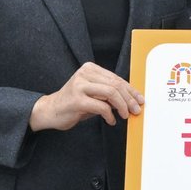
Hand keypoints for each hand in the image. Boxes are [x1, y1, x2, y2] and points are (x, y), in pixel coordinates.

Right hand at [29, 62, 143, 130]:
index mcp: (90, 68)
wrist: (51, 111)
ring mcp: (79, 86)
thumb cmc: (75, 103)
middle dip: (129, 99)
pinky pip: (101, 106)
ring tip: (124, 115)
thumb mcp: (94, 94)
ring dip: (122, 106)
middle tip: (135, 110)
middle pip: (116, 85)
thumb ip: (110, 93)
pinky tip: (110, 120)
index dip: (131, 90)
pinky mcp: (77, 100)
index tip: (140, 100)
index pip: (116, 78)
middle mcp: (84, 74)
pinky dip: (109, 115)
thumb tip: (133, 99)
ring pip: (111, 93)